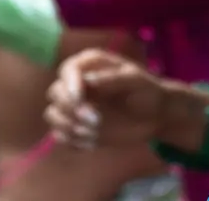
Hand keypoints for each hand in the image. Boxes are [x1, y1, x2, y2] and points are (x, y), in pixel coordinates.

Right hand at [46, 49, 168, 150]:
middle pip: (55, 93)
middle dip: (71, 108)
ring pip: (53, 115)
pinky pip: (60, 136)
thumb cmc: (147, 91)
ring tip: (95, 131)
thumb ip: (113, 78)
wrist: (154, 116)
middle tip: (96, 119)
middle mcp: (77, 83)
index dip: (69, 84)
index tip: (79, 98)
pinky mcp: (75, 127)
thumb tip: (88, 80)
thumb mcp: (136, 80)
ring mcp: (74, 106)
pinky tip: (92, 142)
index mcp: (90, 65)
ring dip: (70, 125)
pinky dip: (73, 141)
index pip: (67, 69)